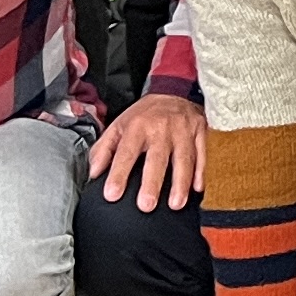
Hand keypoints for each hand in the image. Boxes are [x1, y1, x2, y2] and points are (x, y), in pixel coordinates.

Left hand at [88, 94, 206, 209]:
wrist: (172, 90)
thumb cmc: (144, 115)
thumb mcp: (118, 125)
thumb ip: (103, 149)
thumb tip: (93, 173)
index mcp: (137, 126)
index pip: (126, 153)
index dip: (118, 174)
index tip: (112, 194)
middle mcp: (161, 128)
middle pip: (157, 158)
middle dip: (152, 182)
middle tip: (146, 205)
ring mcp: (182, 131)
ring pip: (183, 158)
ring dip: (180, 183)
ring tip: (175, 204)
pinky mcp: (200, 132)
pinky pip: (202, 154)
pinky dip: (201, 172)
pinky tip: (197, 188)